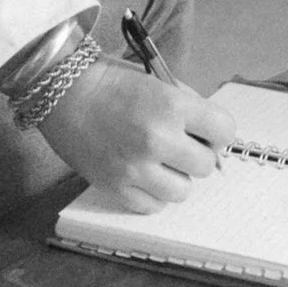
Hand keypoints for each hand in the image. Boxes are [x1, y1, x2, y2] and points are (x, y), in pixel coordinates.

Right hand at [38, 62, 223, 210]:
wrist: (62, 91)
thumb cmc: (110, 81)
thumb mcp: (157, 82)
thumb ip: (188, 108)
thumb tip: (213, 137)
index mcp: (172, 106)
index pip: (225, 131)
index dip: (216, 131)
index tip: (205, 130)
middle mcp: (157, 139)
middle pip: (206, 165)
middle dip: (195, 153)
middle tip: (176, 143)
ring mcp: (136, 168)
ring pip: (183, 190)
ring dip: (174, 176)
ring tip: (156, 160)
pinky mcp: (116, 188)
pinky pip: (154, 205)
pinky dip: (151, 192)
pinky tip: (139, 173)